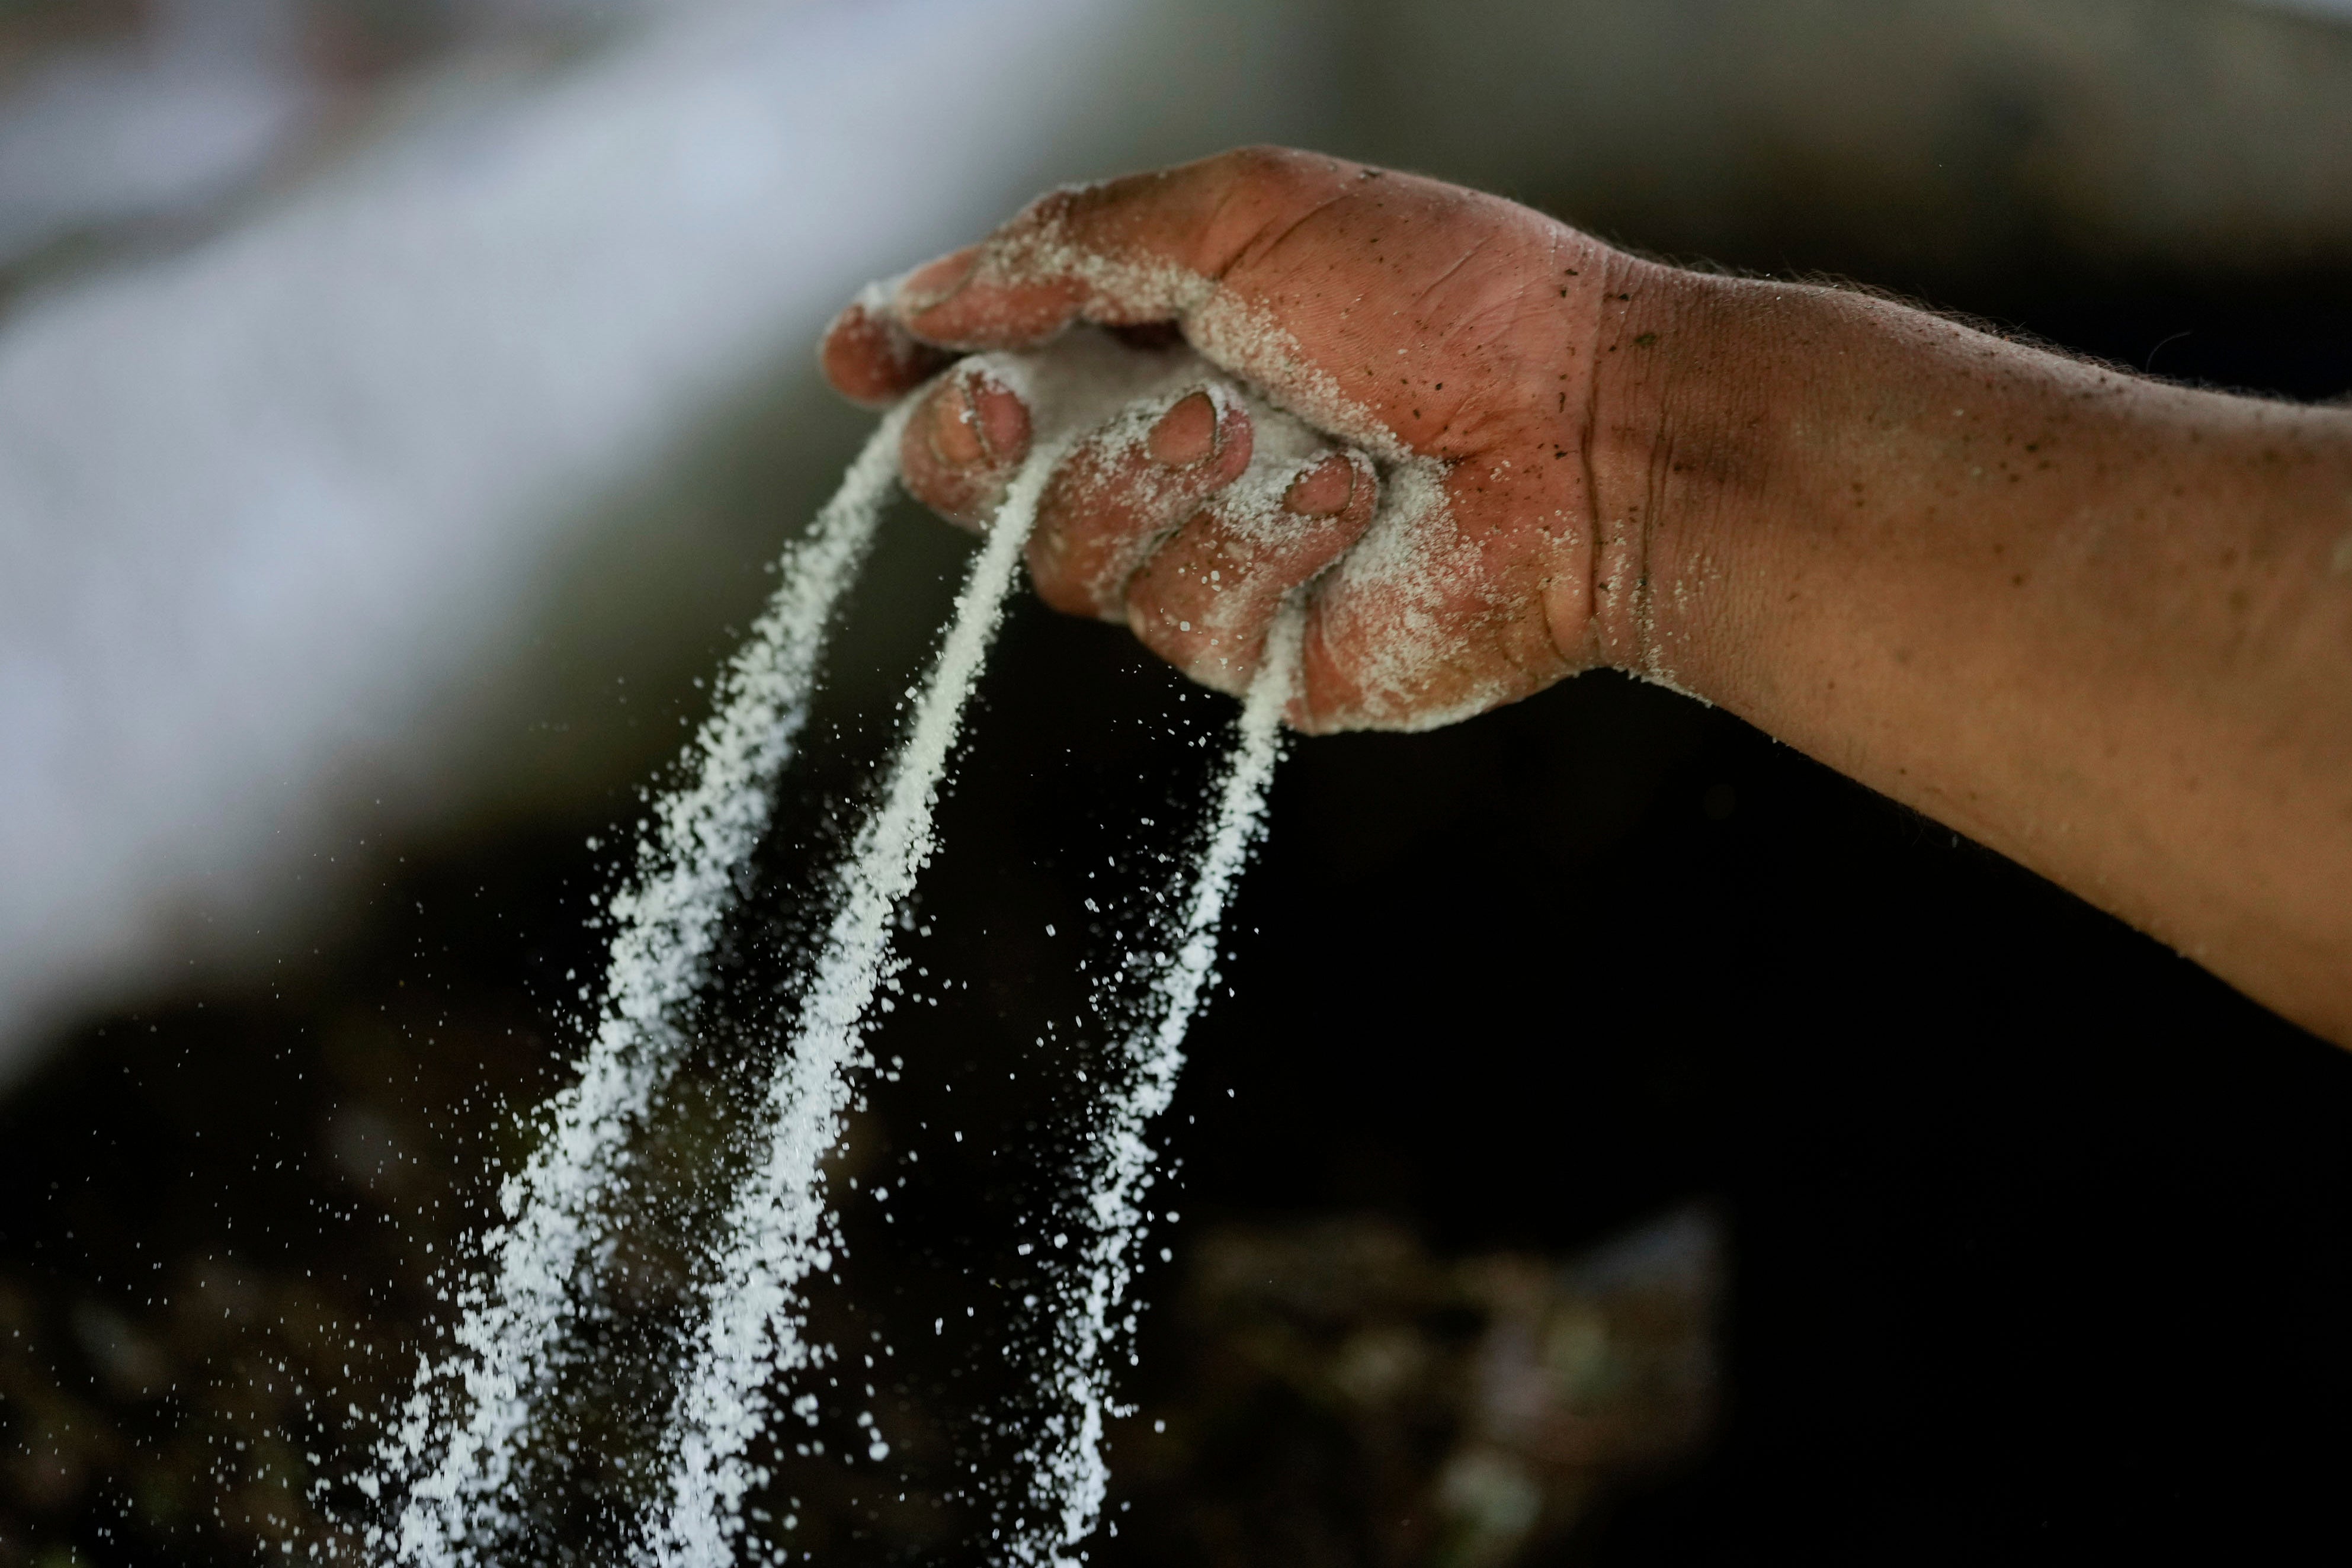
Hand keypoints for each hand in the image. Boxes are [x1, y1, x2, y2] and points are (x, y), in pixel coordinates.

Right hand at [818, 147, 1667, 730]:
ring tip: (1265, 425)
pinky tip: (1353, 499)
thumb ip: (1076, 247)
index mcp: (1155, 333)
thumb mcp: (1248, 217)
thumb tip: (928, 290)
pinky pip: (1183, 615)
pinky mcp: (1262, 655)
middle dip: (967, 447)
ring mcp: (1207, 560)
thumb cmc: (1448, 302)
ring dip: (1150, 482)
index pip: (986, 359)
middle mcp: (1164, 454)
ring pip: (1070, 562)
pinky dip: (1261, 542)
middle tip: (999, 403)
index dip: (908, 362)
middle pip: (981, 488)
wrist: (1593, 437)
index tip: (858, 355)